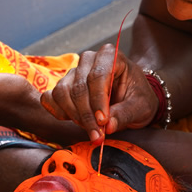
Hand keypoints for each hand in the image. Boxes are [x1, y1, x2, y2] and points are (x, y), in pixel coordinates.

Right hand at [40, 44, 158, 141]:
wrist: (131, 98)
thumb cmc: (138, 98)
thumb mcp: (141, 107)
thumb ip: (125, 114)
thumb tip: (108, 126)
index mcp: (111, 56)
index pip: (98, 75)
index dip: (98, 101)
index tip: (103, 122)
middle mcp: (89, 59)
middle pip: (78, 87)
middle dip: (87, 115)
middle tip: (98, 135)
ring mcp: (73, 71)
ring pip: (62, 93)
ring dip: (74, 116)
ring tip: (91, 130)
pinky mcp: (63, 85)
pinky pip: (50, 98)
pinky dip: (59, 113)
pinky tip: (75, 121)